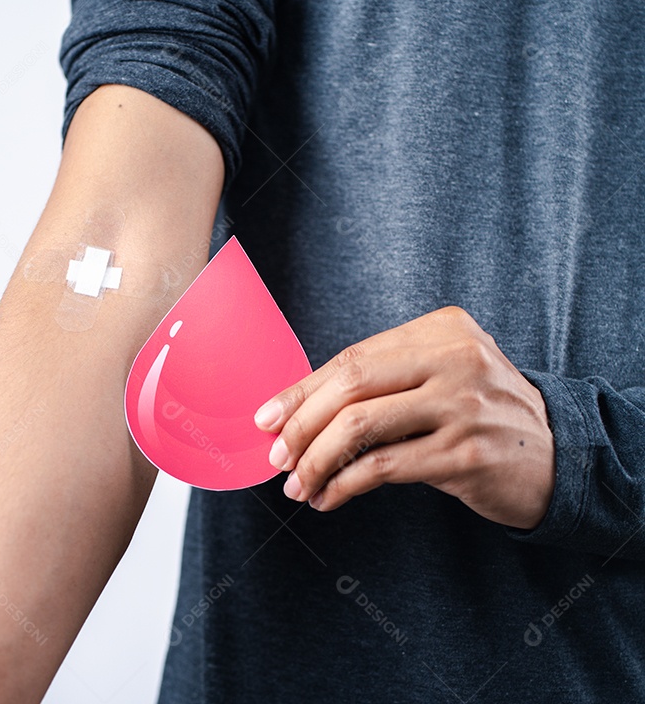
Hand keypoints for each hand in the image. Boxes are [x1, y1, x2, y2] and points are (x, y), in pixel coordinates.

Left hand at [253, 306, 555, 528]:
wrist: (560, 455)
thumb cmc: (480, 415)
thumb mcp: (440, 377)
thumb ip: (383, 381)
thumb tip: (295, 409)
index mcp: (442, 329)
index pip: (353, 358)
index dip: (301, 390)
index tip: (266, 418)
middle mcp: (456, 359)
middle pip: (350, 386)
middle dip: (300, 424)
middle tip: (276, 455)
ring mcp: (465, 406)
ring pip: (361, 427)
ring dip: (315, 460)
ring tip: (297, 484)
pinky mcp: (468, 454)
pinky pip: (384, 468)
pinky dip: (344, 485)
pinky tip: (329, 497)